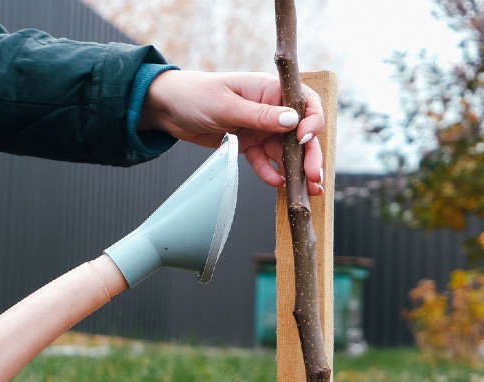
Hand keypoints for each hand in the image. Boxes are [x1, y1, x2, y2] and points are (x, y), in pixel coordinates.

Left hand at [140, 70, 324, 195]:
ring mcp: (260, 127)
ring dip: (296, 170)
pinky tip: (277, 184)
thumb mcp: (227, 105)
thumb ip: (260, 115)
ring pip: (285, 151)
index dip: (311, 122)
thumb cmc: (195, 95)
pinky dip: (270, 172)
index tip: (304, 139)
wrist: (168, 108)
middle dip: (309, 155)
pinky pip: (264, 160)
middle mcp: (270, 108)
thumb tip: (293, 121)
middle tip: (315, 177)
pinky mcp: (248, 143)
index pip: (305, 103)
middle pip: (300, 132)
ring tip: (307, 191)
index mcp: (269, 89)